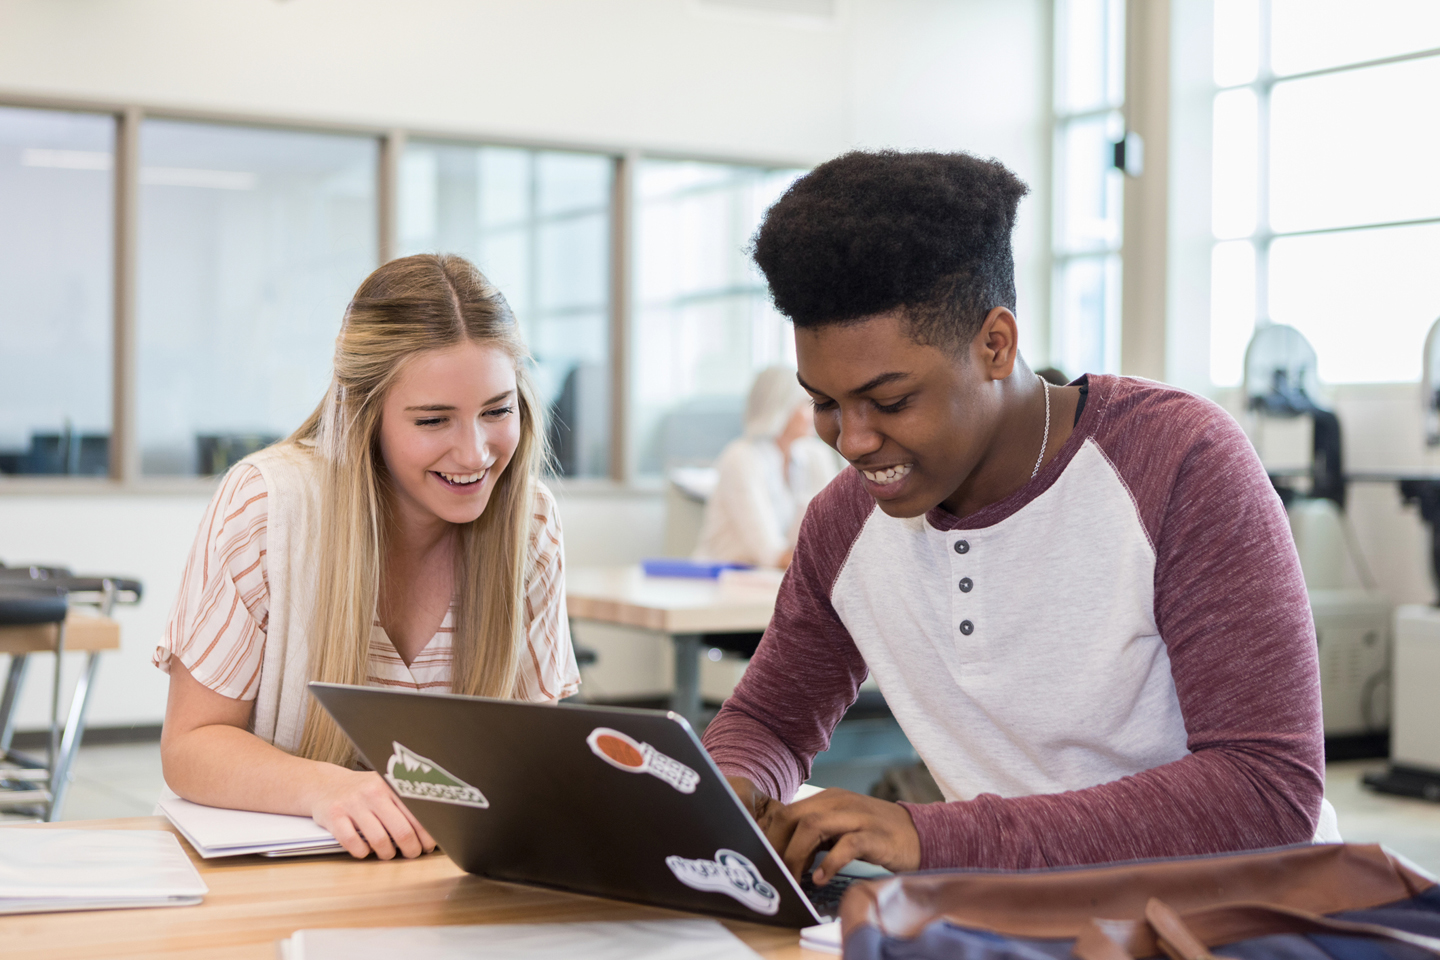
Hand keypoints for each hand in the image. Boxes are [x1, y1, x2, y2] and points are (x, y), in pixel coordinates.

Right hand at [308, 767, 436, 859]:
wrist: (325, 784)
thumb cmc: (363, 791)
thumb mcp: (386, 787)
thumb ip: (406, 803)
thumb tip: (432, 830)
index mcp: (391, 785)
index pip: (418, 815)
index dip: (427, 835)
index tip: (429, 845)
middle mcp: (373, 792)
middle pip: (402, 831)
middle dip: (411, 849)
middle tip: (412, 853)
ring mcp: (353, 804)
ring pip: (379, 840)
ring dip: (387, 854)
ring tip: (388, 853)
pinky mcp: (334, 816)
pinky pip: (353, 843)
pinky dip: (362, 852)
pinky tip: (365, 850)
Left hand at [729, 777, 919, 884]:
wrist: (920, 834)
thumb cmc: (876, 835)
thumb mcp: (841, 829)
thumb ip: (815, 837)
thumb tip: (784, 857)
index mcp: (828, 799)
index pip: (787, 812)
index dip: (769, 835)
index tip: (761, 858)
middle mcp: (839, 802)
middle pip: (794, 816)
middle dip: (777, 844)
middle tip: (772, 871)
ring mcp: (857, 816)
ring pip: (813, 826)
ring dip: (796, 854)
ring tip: (793, 878)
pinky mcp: (875, 835)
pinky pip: (847, 845)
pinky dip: (829, 862)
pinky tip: (821, 878)